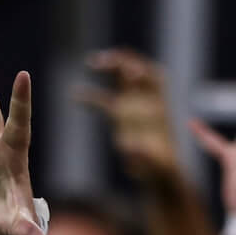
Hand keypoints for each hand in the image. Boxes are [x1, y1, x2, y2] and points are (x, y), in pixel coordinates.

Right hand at [74, 48, 179, 183]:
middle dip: (120, 62)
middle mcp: (147, 102)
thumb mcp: (157, 163)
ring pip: (120, 80)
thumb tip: (133, 148)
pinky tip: (74, 94)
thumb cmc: (161, 169)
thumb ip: (145, 154)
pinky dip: (90, 96)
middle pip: (134, 72)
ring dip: (107, 68)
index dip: (141, 72)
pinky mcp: (119, 116)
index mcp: (159, 107)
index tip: (130, 71)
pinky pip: (104, 101)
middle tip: (101, 62)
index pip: (153, 79)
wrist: (159, 173)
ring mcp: (133, 106)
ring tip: (91, 62)